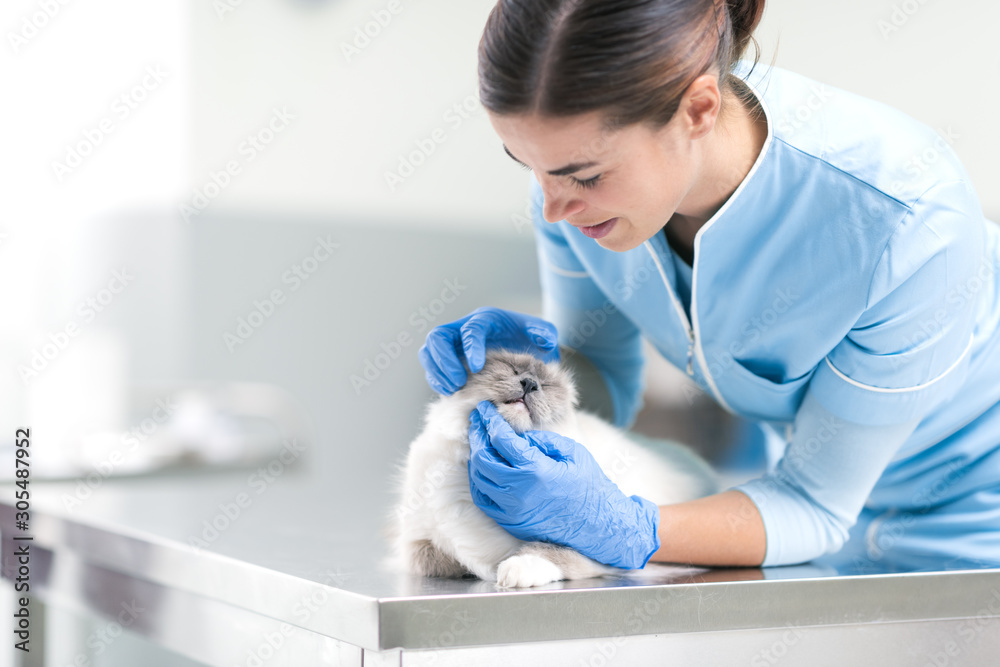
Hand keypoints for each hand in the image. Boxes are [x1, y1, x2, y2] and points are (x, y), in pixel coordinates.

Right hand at [418, 306, 559, 394]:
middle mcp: (463, 329)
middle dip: (444, 360)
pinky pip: (431, 368)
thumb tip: (544, 339)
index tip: (477, 367)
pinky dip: (436, 381)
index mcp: (486, 320)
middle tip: (459, 382)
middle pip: (438, 337)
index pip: (471, 329)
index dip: (470, 347)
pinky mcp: (446, 361)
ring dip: (436, 372)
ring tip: (452, 390)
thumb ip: (544, 333)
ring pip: (429, 352)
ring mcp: (452, 345)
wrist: (521, 347)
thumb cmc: (529, 340)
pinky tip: (451, 394)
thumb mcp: (541, 334)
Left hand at [467, 400, 659, 569]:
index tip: (483, 408)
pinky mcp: (510, 522)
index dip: (489, 420)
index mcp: (535, 470)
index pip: (501, 439)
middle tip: (477, 419)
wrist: (598, 526)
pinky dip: (479, 479)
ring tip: (479, 439)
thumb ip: (542, 440)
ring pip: (478, 478)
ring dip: (475, 456)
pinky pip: (483, 498)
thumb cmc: (589, 485)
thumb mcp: (572, 453)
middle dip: (477, 434)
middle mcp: (518, 491)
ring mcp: (511, 510)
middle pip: (482, 457)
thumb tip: (519, 436)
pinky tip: (482, 466)